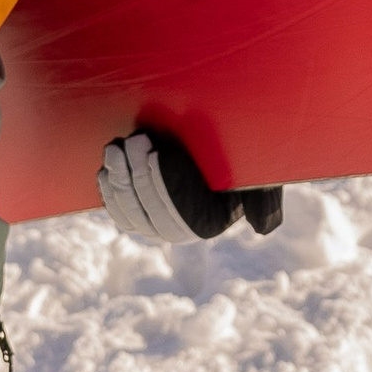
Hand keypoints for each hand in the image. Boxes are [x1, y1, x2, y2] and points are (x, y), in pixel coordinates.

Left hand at [99, 127, 284, 247]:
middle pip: (148, 209)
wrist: (219, 147)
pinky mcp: (136, 213)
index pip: (178, 210)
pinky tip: (106, 169)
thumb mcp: (261, 180)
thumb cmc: (242, 162)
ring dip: (118, 179)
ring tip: (116, 148)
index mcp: (205, 224)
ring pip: (129, 210)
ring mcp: (154, 224)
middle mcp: (178, 232)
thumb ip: (265, 202)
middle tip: (132, 140)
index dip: (161, 182)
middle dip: (134, 173)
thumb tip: (263, 229)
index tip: (154, 152)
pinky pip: (118, 212)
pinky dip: (109, 192)